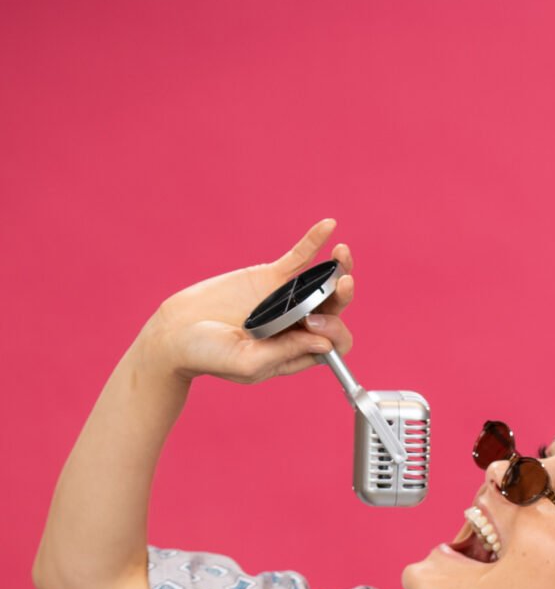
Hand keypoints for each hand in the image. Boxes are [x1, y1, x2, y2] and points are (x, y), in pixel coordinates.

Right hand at [139, 217, 354, 384]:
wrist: (177, 330)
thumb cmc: (209, 355)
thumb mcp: (248, 362)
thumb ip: (284, 354)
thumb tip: (324, 344)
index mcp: (295, 352)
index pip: (331, 343)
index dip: (332, 332)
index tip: (311, 324)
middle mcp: (297, 327)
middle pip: (334, 311)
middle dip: (341, 299)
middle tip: (338, 288)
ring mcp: (286, 301)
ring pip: (322, 283)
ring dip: (338, 269)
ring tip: (343, 256)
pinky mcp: (271, 277)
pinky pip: (298, 258)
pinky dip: (314, 242)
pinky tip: (329, 226)